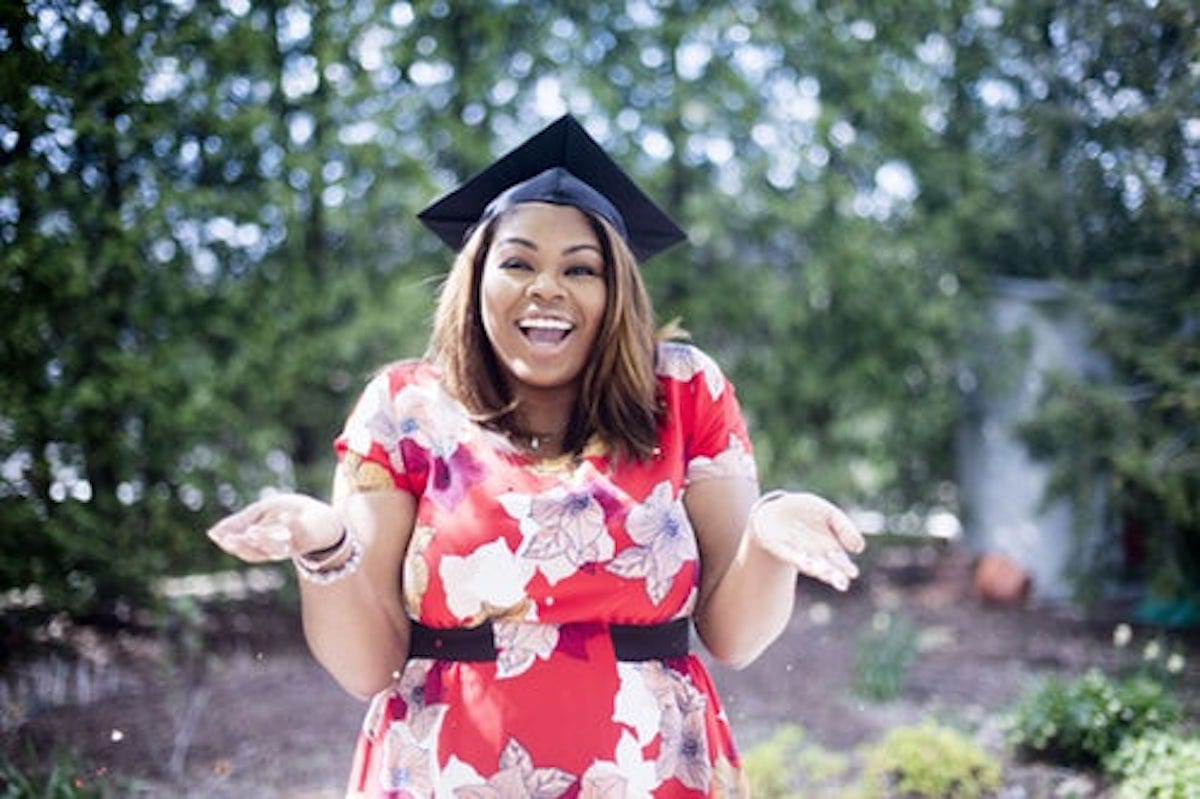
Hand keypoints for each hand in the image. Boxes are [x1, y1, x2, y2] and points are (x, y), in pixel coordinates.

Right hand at [206, 492, 340, 562]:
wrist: (326, 519)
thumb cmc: (290, 514)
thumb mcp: (263, 512)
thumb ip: (241, 521)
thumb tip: (212, 533)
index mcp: (263, 546)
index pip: (244, 549)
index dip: (231, 545)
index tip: (219, 537)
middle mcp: (277, 550)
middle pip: (258, 553)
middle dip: (245, 545)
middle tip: (231, 538)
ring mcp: (294, 545)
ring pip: (277, 548)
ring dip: (265, 539)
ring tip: (253, 530)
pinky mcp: (311, 537)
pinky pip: (302, 533)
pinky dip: (294, 524)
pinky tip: (286, 516)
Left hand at [749, 492, 865, 590]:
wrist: (777, 508)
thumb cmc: (807, 512)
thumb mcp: (830, 514)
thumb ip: (845, 528)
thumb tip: (859, 548)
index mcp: (830, 548)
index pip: (840, 561)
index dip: (846, 567)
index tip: (852, 573)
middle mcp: (815, 555)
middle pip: (827, 568)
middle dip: (834, 576)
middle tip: (842, 584)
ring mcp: (798, 553)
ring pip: (809, 565)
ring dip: (817, 570)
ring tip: (825, 574)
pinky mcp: (781, 548)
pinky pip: (790, 555)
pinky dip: (798, 559)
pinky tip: (805, 562)